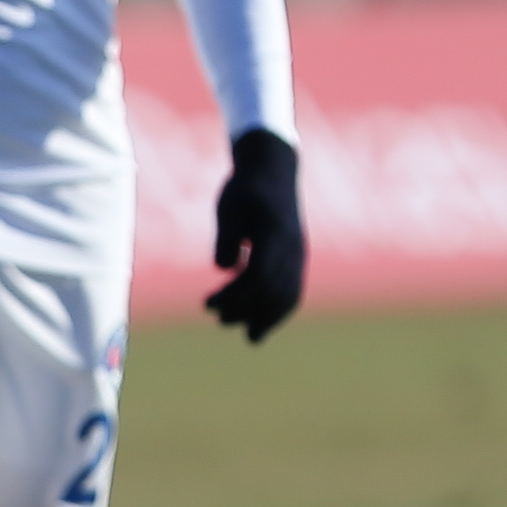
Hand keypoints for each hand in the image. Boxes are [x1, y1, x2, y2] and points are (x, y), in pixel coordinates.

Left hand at [206, 127, 304, 342]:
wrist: (272, 170)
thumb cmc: (244, 189)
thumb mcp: (228, 208)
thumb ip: (226, 238)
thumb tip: (224, 268)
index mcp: (274, 235)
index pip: (257, 277)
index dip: (234, 296)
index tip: (208, 305)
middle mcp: (292, 248)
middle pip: (272, 290)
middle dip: (246, 310)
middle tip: (217, 318)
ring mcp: (298, 254)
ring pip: (289, 295)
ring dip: (268, 317)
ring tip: (250, 335)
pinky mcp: (297, 258)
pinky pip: (294, 289)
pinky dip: (281, 309)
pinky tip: (264, 324)